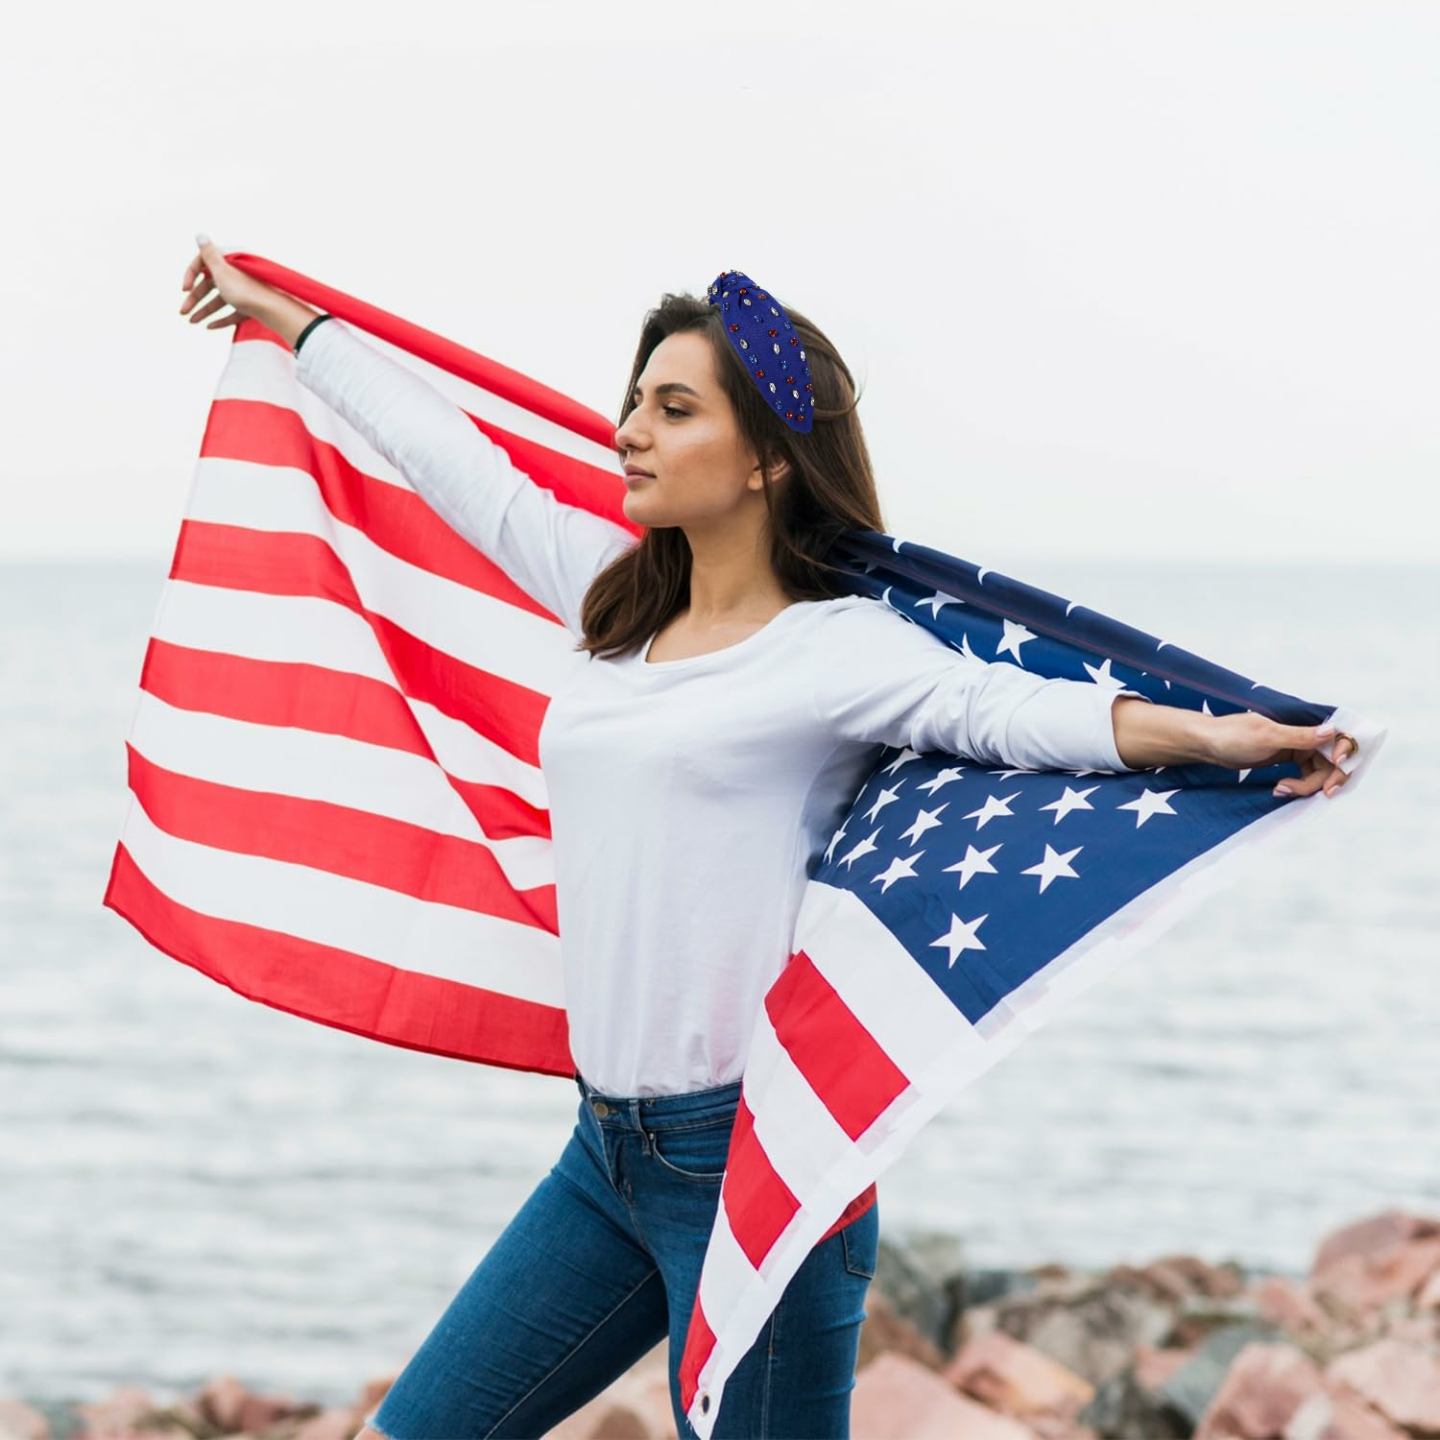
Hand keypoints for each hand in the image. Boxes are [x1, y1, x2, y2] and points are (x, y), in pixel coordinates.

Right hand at [179, 233, 282, 331]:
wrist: (274, 310)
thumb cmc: (246, 290)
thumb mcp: (222, 271)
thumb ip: (209, 254)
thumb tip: (200, 234)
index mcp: (228, 263)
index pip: (203, 264)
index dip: (191, 275)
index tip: (184, 289)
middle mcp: (236, 275)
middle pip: (210, 285)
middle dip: (194, 299)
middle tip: (182, 312)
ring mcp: (244, 292)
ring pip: (220, 300)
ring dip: (204, 310)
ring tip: (192, 322)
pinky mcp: (252, 306)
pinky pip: (233, 313)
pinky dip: (222, 319)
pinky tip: (209, 327)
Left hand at [1204, 714, 1356, 799]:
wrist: (1208, 745)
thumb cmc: (1233, 735)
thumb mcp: (1267, 736)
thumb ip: (1299, 736)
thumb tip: (1332, 731)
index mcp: (1303, 724)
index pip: (1338, 737)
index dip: (1345, 752)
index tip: (1336, 765)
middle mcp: (1304, 735)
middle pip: (1332, 760)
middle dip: (1327, 778)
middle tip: (1322, 794)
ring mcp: (1297, 749)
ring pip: (1319, 772)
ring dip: (1307, 786)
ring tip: (1280, 789)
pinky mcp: (1287, 761)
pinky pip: (1305, 776)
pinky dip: (1298, 786)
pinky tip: (1279, 790)